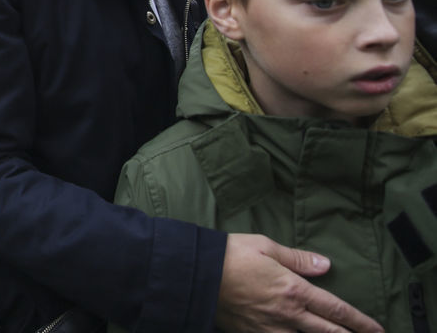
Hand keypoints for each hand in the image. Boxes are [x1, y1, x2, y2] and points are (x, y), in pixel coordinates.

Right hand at [216, 234, 382, 332]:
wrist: (194, 273)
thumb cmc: (229, 254)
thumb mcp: (265, 246)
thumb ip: (297, 258)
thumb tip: (325, 265)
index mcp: (293, 289)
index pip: (336, 310)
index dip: (361, 322)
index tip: (378, 330)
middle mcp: (287, 314)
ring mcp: (270, 328)